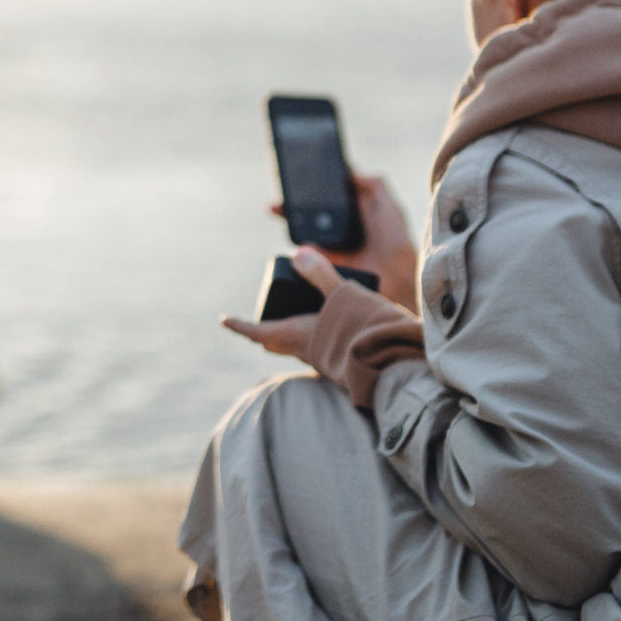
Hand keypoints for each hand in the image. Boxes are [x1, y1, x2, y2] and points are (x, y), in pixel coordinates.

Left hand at [222, 248, 426, 402]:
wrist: (397, 367)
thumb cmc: (366, 331)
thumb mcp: (343, 293)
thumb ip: (321, 273)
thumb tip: (300, 254)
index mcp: (296, 334)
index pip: (256, 332)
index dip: (239, 325)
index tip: (224, 319)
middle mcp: (306, 351)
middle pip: (274, 343)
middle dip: (265, 330)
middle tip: (262, 316)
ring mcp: (324, 361)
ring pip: (297, 347)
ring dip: (291, 333)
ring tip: (300, 312)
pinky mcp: (342, 364)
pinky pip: (320, 350)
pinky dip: (316, 336)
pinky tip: (332, 324)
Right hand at [272, 173, 416, 315]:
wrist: (394, 274)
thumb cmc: (395, 239)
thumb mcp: (388, 206)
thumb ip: (374, 185)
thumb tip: (351, 170)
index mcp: (355, 212)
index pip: (330, 194)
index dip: (315, 184)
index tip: (300, 171)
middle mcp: (341, 227)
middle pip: (312, 209)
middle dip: (295, 198)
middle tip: (283, 186)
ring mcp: (331, 244)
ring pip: (303, 227)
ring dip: (289, 216)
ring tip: (278, 206)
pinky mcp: (324, 261)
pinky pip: (304, 250)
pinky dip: (296, 241)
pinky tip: (290, 227)